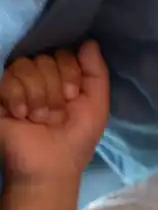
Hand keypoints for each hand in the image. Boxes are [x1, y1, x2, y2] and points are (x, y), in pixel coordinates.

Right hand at [0, 41, 109, 189]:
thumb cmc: (75, 140)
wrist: (49, 167)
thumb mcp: (96, 107)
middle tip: (55, 115)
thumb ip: (97, 73)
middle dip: (54, 90)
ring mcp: (17, 84)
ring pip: (26, 66)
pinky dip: (17, 99)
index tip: (72, 98)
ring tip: (38, 119)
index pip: (64, 54)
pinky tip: (21, 116)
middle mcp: (40, 77)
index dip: (70, 74)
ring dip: (37, 97)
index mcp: (63, 78)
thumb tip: (89, 42)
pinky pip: (7, 78)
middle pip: (44, 59)